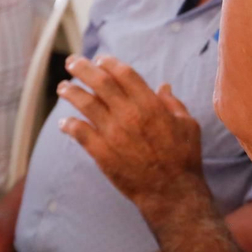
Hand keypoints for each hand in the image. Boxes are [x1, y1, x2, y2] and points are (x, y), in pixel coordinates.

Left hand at [56, 54, 204, 214]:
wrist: (171, 191)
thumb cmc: (184, 158)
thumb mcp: (188, 125)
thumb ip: (173, 104)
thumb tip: (163, 87)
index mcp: (150, 105)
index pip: (123, 74)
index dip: (109, 63)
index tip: (100, 59)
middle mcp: (129, 115)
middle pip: (99, 83)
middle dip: (82, 69)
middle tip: (72, 62)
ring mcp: (113, 134)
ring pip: (84, 104)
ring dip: (71, 92)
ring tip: (63, 87)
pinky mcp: (101, 152)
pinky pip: (79, 132)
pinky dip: (69, 124)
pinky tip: (65, 122)